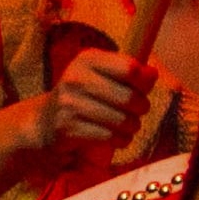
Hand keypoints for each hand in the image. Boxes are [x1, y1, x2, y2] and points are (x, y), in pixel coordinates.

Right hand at [32, 47, 162, 163]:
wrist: (47, 121)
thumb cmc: (87, 95)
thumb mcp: (104, 75)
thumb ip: (131, 72)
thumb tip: (152, 73)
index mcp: (88, 59)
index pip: (131, 68)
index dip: (145, 82)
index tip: (142, 88)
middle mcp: (76, 78)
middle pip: (130, 98)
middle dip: (141, 108)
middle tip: (136, 111)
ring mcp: (69, 104)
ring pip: (122, 120)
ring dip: (132, 126)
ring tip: (127, 125)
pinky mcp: (68, 128)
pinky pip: (110, 137)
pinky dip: (120, 140)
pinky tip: (116, 137)